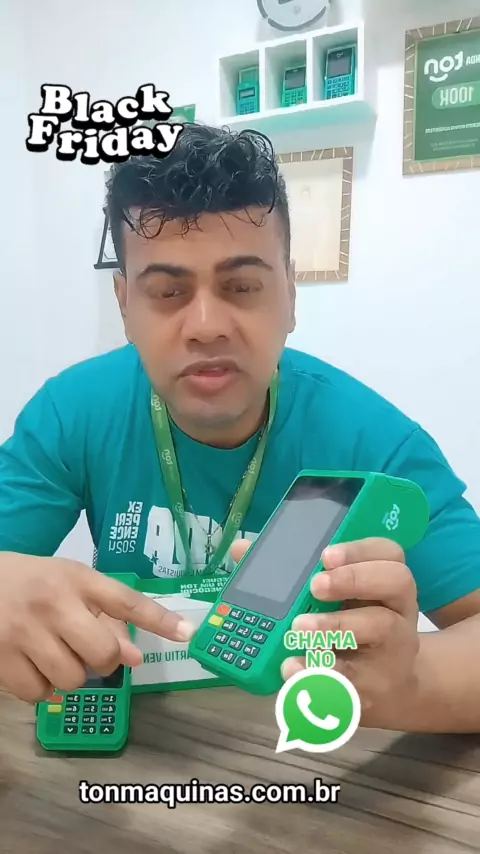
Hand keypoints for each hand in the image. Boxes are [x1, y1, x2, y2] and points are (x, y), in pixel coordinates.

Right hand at [0, 553, 194, 702]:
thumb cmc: (31, 583)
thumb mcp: (69, 585)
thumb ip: (105, 616)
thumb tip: (134, 658)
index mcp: (76, 580)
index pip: (126, 600)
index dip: (159, 619)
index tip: (189, 634)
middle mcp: (54, 604)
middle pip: (103, 653)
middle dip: (103, 661)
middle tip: (87, 650)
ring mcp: (25, 632)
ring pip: (72, 680)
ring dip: (70, 675)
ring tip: (54, 654)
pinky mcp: (1, 658)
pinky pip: (39, 694)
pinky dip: (41, 688)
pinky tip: (32, 665)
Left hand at [231, 538, 419, 723]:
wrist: (385, 691)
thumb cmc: (351, 633)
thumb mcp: (332, 603)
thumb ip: (289, 574)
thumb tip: (241, 550)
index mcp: (385, 582)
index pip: (388, 552)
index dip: (360, 550)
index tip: (325, 556)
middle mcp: (398, 610)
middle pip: (396, 581)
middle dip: (353, 579)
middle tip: (315, 586)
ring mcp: (394, 649)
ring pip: (380, 627)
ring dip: (335, 626)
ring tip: (298, 629)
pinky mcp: (377, 686)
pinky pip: (352, 679)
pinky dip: (319, 674)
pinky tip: (294, 669)